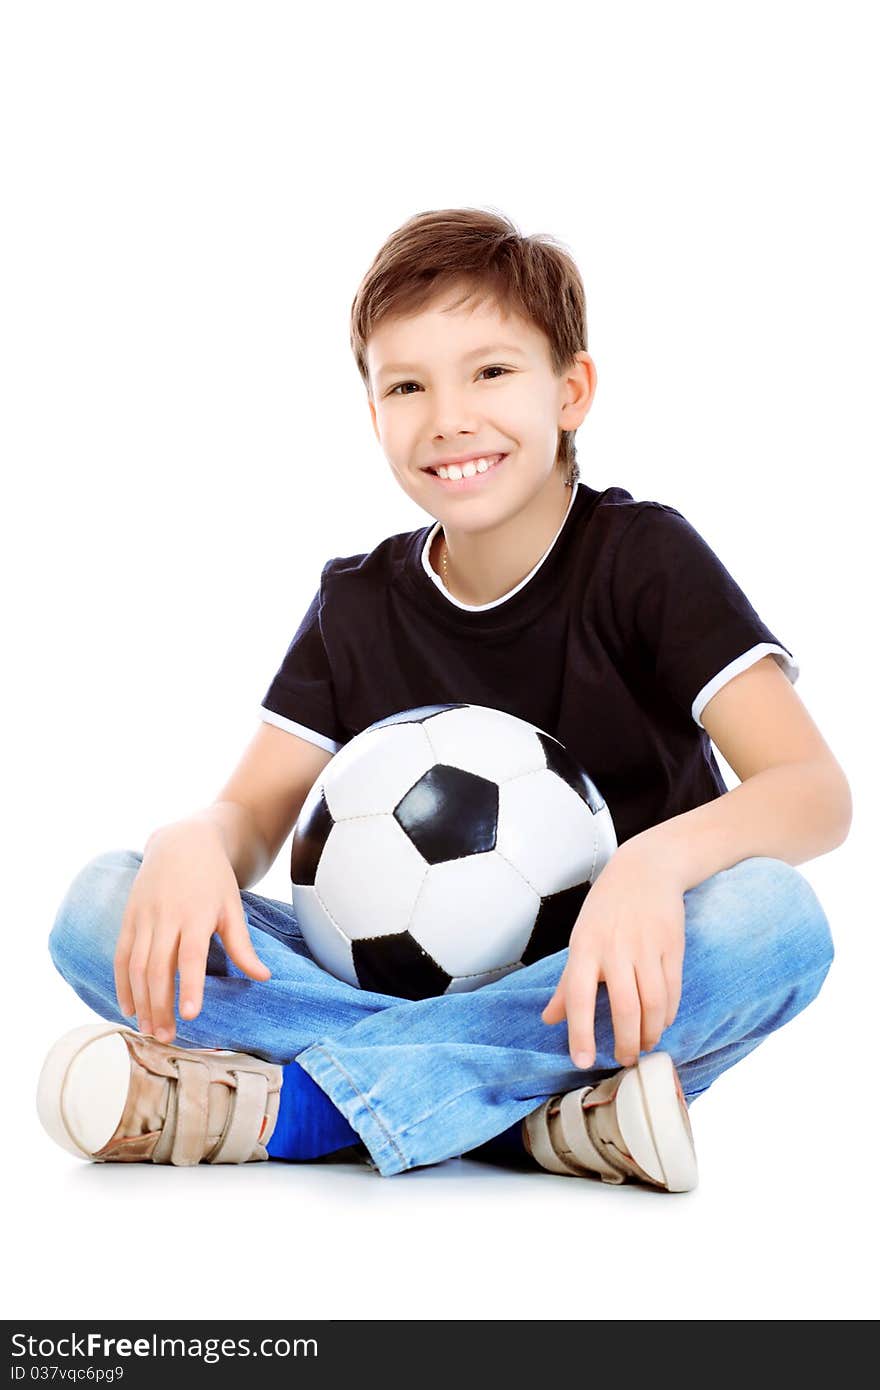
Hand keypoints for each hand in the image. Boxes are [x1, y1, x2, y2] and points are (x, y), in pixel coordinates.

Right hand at [113, 821, 270, 1043]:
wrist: (181, 842)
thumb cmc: (213, 878)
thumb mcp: (232, 907)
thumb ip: (242, 946)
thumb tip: (263, 978)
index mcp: (197, 915)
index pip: (191, 956)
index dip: (189, 986)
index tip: (190, 1016)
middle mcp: (167, 917)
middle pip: (159, 968)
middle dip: (161, 1006)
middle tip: (167, 1037)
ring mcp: (144, 917)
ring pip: (136, 966)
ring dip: (141, 1001)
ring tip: (149, 1030)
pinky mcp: (129, 918)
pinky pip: (121, 956)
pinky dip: (122, 984)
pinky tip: (128, 1008)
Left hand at [541, 842, 685, 1069]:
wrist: (645, 870)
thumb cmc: (606, 908)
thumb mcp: (580, 938)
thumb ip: (568, 983)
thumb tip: (549, 1019)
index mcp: (585, 948)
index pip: (579, 998)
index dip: (579, 1033)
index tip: (582, 1062)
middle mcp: (615, 949)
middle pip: (624, 1009)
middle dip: (625, 1043)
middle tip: (624, 1061)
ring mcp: (646, 948)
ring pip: (652, 1004)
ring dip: (649, 1033)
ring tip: (644, 1046)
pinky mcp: (672, 947)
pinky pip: (672, 990)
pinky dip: (667, 1014)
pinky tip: (661, 1023)